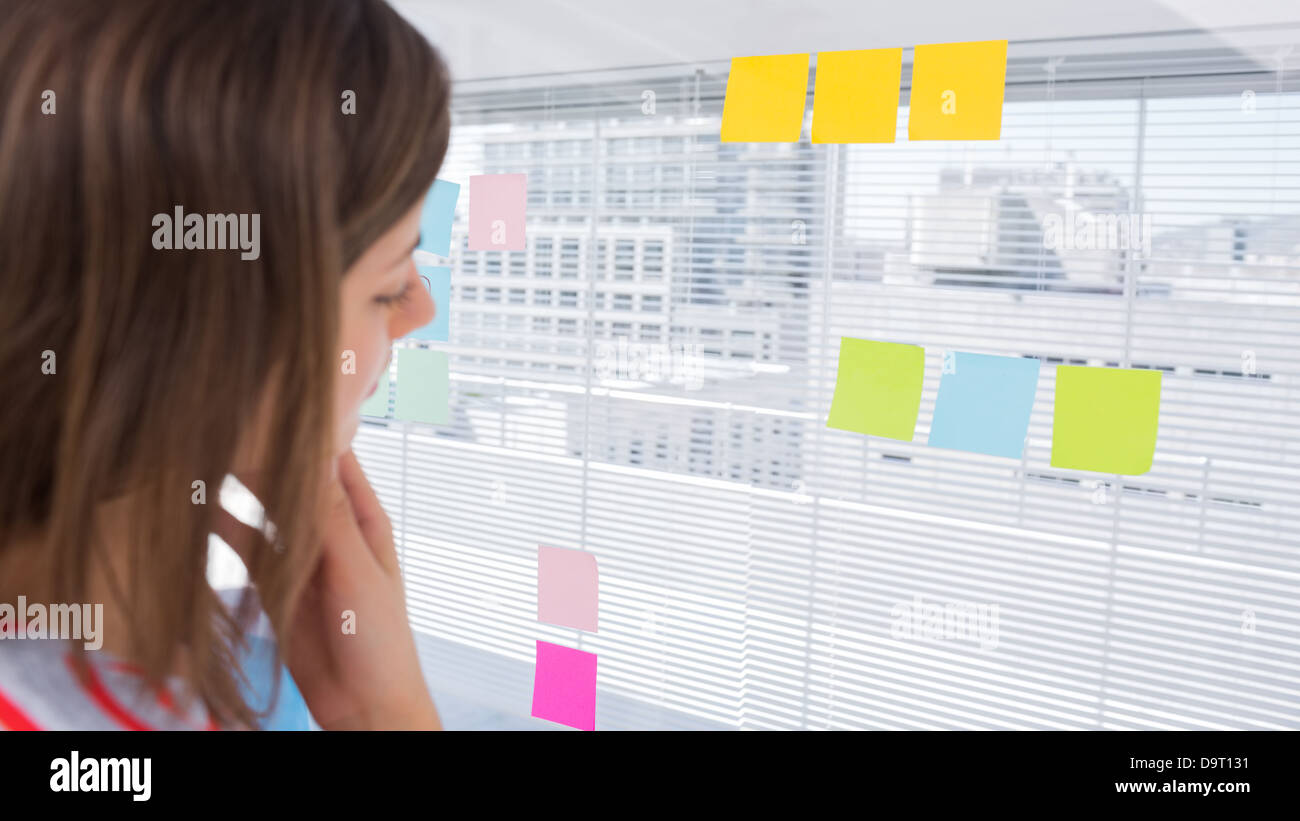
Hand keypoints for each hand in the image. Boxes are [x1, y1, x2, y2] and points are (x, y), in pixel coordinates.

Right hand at [215, 449, 440, 729]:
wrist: (363, 704)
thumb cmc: (380, 640)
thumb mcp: (357, 572)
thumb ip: (330, 521)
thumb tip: (311, 461)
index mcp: (364, 520)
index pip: (335, 460)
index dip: (309, 430)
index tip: (273, 401)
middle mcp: (331, 530)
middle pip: (292, 481)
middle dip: (263, 457)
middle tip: (224, 427)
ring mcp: (300, 556)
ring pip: (264, 510)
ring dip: (239, 490)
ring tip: (203, 460)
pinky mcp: (274, 583)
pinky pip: (245, 546)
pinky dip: (224, 528)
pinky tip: (198, 510)